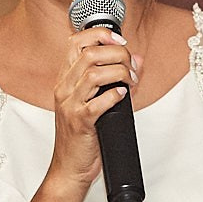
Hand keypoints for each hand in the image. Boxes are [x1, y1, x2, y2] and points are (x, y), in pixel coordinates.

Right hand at [46, 26, 141, 188]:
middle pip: (89, 54)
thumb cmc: (82, 135)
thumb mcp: (96, 101)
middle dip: (118, 55)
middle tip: (131, 68)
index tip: (121, 41)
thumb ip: (116, 78)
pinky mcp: (80, 122)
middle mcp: (64, 88)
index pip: (75, 42)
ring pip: (94, 73)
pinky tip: (123, 96)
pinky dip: (115, 95)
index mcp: (66, 79)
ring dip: (120, 73)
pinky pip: (98, 102)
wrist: (70, 167)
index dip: (100, 34)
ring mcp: (70, 105)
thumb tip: (138, 59)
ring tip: (130, 82)